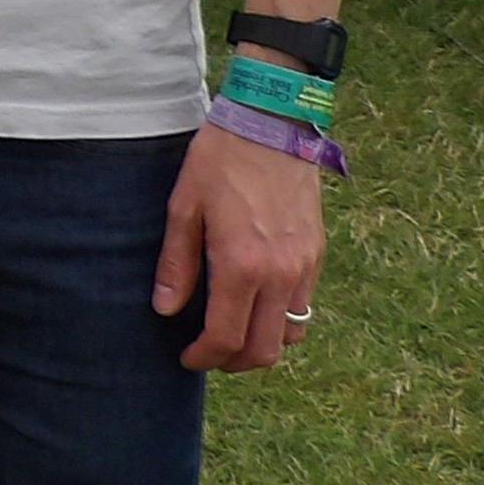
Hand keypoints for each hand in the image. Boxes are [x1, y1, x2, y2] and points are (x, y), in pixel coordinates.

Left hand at [154, 118, 325, 371]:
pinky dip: (282, 320)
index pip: (226, 338)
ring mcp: (304, 266)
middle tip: (208, 353)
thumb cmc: (220, 159)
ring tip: (233, 332)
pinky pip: (305, 307)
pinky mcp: (317, 254)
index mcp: (241, 265)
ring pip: (291, 336)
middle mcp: (279, 274)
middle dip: (233, 362)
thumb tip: (166, 310)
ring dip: (262, 344)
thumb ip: (176, 264)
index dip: (203, 357)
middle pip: (263, 350)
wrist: (271, 123)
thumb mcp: (184, 206)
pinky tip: (256, 303)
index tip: (187, 357)